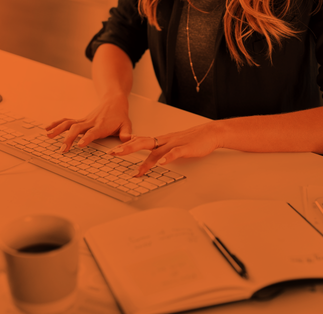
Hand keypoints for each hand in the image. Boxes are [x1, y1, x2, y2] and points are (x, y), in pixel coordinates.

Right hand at [45, 98, 132, 151]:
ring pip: (69, 124)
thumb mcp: (126, 124)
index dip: (86, 138)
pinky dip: (57, 124)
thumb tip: (127, 139)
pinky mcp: (80, 120)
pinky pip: (67, 122)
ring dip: (58, 130)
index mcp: (101, 126)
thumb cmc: (119, 115)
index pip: (92, 132)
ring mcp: (84, 121)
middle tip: (63, 148)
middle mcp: (90, 123)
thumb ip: (126, 133)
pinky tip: (48, 128)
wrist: (114, 101)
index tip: (79, 144)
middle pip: (77, 129)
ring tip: (48, 136)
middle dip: (68, 138)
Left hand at [107, 122, 223, 175]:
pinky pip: (175, 153)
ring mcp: (174, 144)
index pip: (139, 141)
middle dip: (127, 148)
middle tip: (114, 153)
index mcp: (160, 140)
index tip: (112, 150)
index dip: (125, 145)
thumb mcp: (170, 142)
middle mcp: (164, 141)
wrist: (209, 133)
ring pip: (157, 151)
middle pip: (142, 143)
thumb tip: (145, 151)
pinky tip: (161, 163)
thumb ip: (157, 147)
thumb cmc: (190, 139)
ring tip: (138, 170)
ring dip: (146, 162)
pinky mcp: (185, 148)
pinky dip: (167, 158)